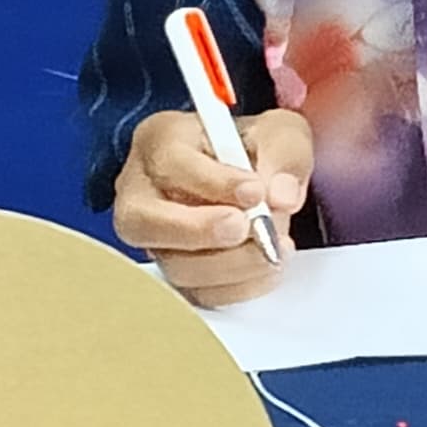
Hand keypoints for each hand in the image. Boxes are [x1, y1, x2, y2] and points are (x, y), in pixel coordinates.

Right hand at [112, 108, 312, 306]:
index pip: (170, 163)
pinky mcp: (175, 268)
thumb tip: (282, 197)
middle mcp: (143, 190)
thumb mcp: (279, 133)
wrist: (254, 176)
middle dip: (200, 230)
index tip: (256, 192)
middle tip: (248, 229)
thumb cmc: (254, 149)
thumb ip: (284, 156)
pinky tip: (266, 269)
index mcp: (161, 140)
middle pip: (143, 220)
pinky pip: (195, 293)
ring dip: (230, 263)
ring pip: (171, 263)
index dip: (213, 182)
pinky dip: (236, 287)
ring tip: (272, 248)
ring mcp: (154, 236)